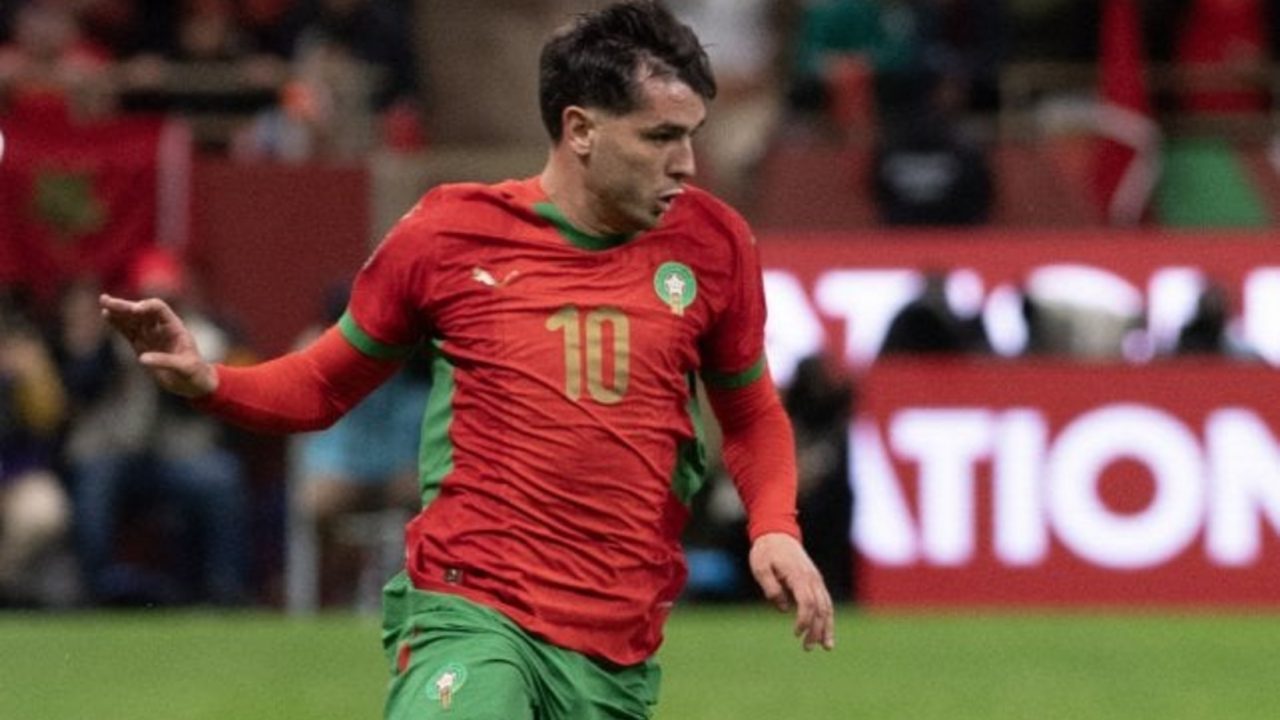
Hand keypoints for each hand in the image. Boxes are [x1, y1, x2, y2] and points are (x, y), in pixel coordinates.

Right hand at [98, 294, 216, 397]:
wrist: (193, 384)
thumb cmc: (194, 374)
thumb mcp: (184, 368)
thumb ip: (165, 361)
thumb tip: (141, 359)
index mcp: (175, 327)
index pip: (159, 308)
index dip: (146, 307)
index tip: (134, 311)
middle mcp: (161, 328)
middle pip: (142, 310)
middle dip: (125, 306)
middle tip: (107, 300)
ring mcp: (150, 335)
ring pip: (132, 319)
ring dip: (118, 311)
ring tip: (103, 302)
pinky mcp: (141, 345)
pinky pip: (128, 331)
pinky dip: (117, 323)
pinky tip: (107, 315)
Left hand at [749, 532, 835, 650]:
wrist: (777, 533)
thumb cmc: (766, 551)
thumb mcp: (760, 568)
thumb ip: (771, 588)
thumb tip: (783, 608)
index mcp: (798, 576)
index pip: (807, 603)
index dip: (804, 621)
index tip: (796, 634)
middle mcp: (812, 578)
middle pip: (820, 608)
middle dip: (816, 630)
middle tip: (807, 648)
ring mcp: (816, 579)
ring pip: (827, 606)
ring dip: (827, 627)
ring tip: (826, 647)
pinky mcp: (815, 580)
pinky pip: (826, 601)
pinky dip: (828, 617)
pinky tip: (826, 631)